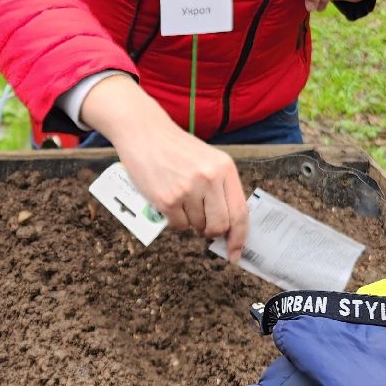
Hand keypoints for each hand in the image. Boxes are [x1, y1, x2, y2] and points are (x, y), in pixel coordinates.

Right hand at [82, 76, 248, 260]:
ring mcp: (188, 190)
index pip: (240, 211)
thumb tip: (227, 223)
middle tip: (204, 227)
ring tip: (182, 201)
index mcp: (224, 168)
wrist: (145, 133)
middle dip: (212, 232)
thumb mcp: (208, 160)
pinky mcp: (167, 199)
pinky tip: (170, 202)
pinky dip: (176, 220)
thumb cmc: (176, 148)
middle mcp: (209, 179)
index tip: (235, 252)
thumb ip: (220, 188)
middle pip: (220, 225)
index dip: (239, 236)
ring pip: (198, 227)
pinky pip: (179, 225)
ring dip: (191, 222)